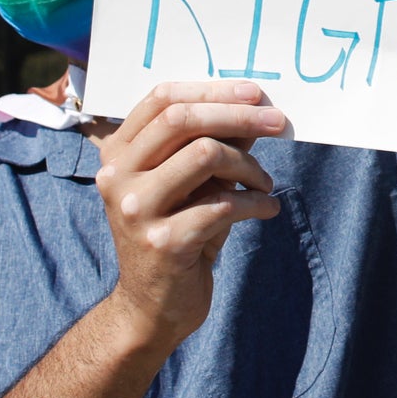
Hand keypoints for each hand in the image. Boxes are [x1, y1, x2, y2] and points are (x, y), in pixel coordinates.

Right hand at [91, 80, 283, 355]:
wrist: (152, 308)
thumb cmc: (177, 234)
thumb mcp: (190, 184)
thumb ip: (212, 144)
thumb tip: (254, 107)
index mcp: (118, 153)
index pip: (162, 99)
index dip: (212, 89)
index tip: (254, 93)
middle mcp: (118, 176)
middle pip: (182, 120)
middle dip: (238, 115)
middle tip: (278, 122)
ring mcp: (136, 209)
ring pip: (206, 154)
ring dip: (250, 166)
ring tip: (265, 184)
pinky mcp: (164, 242)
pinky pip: (224, 204)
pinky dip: (256, 203)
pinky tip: (268, 209)